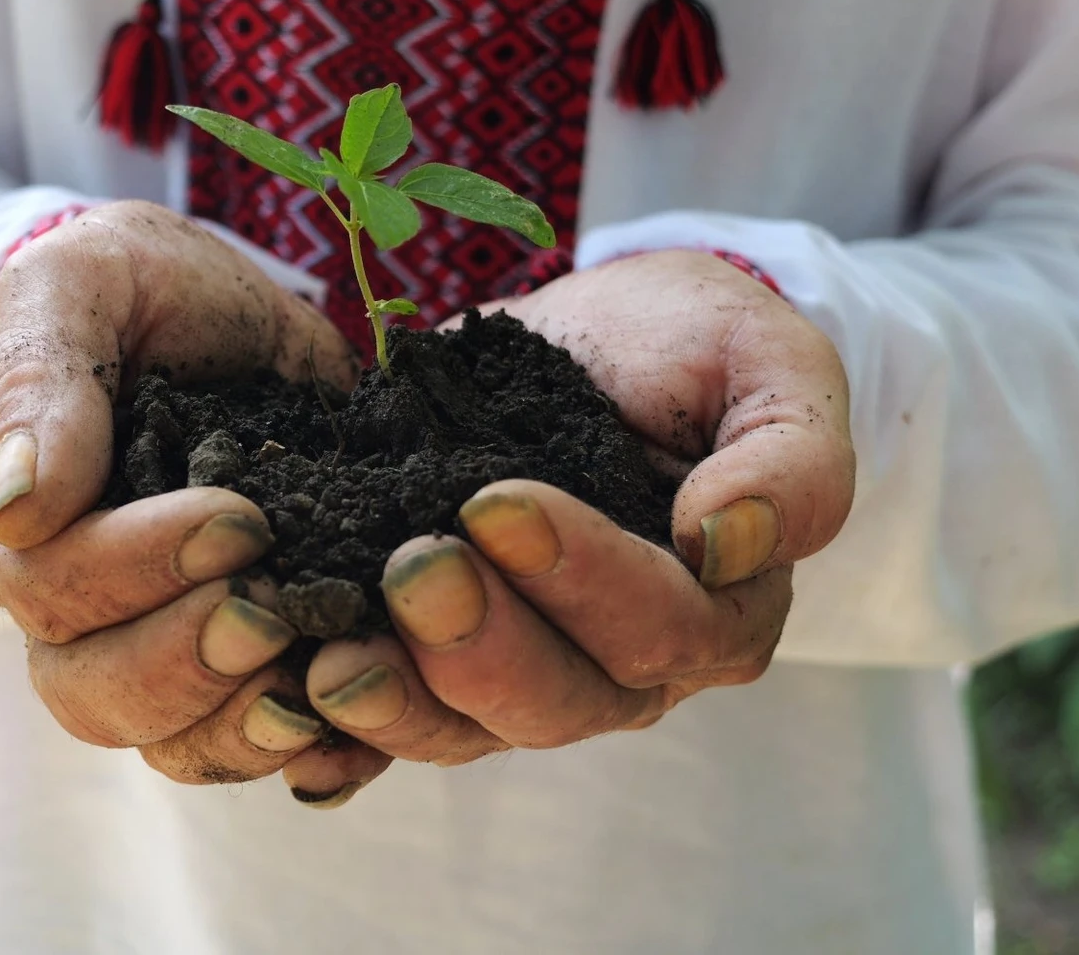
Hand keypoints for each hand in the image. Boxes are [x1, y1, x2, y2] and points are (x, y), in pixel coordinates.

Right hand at [0, 201, 386, 792]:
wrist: (228, 314)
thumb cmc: (136, 288)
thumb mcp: (79, 286)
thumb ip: (40, 381)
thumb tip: (16, 511)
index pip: (42, 588)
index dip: (135, 569)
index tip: (239, 519)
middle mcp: (62, 607)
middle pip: (92, 693)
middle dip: (190, 662)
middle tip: (277, 605)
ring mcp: (150, 646)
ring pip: (172, 743)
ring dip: (249, 724)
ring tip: (327, 670)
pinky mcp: (240, 664)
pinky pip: (257, 748)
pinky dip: (314, 751)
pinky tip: (362, 725)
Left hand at [302, 249, 855, 775]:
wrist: (594, 342)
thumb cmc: (694, 348)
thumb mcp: (770, 364)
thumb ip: (788, 457)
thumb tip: (730, 542)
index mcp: (719, 608)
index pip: (660, 625)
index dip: (582, 577)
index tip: (497, 505)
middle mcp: (626, 667)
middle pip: (559, 698)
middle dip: (480, 644)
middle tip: (412, 568)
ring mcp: (529, 673)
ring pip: (468, 727)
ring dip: (399, 702)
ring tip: (330, 661)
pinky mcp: (443, 663)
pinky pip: (395, 724)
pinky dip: (341, 736)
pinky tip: (289, 716)